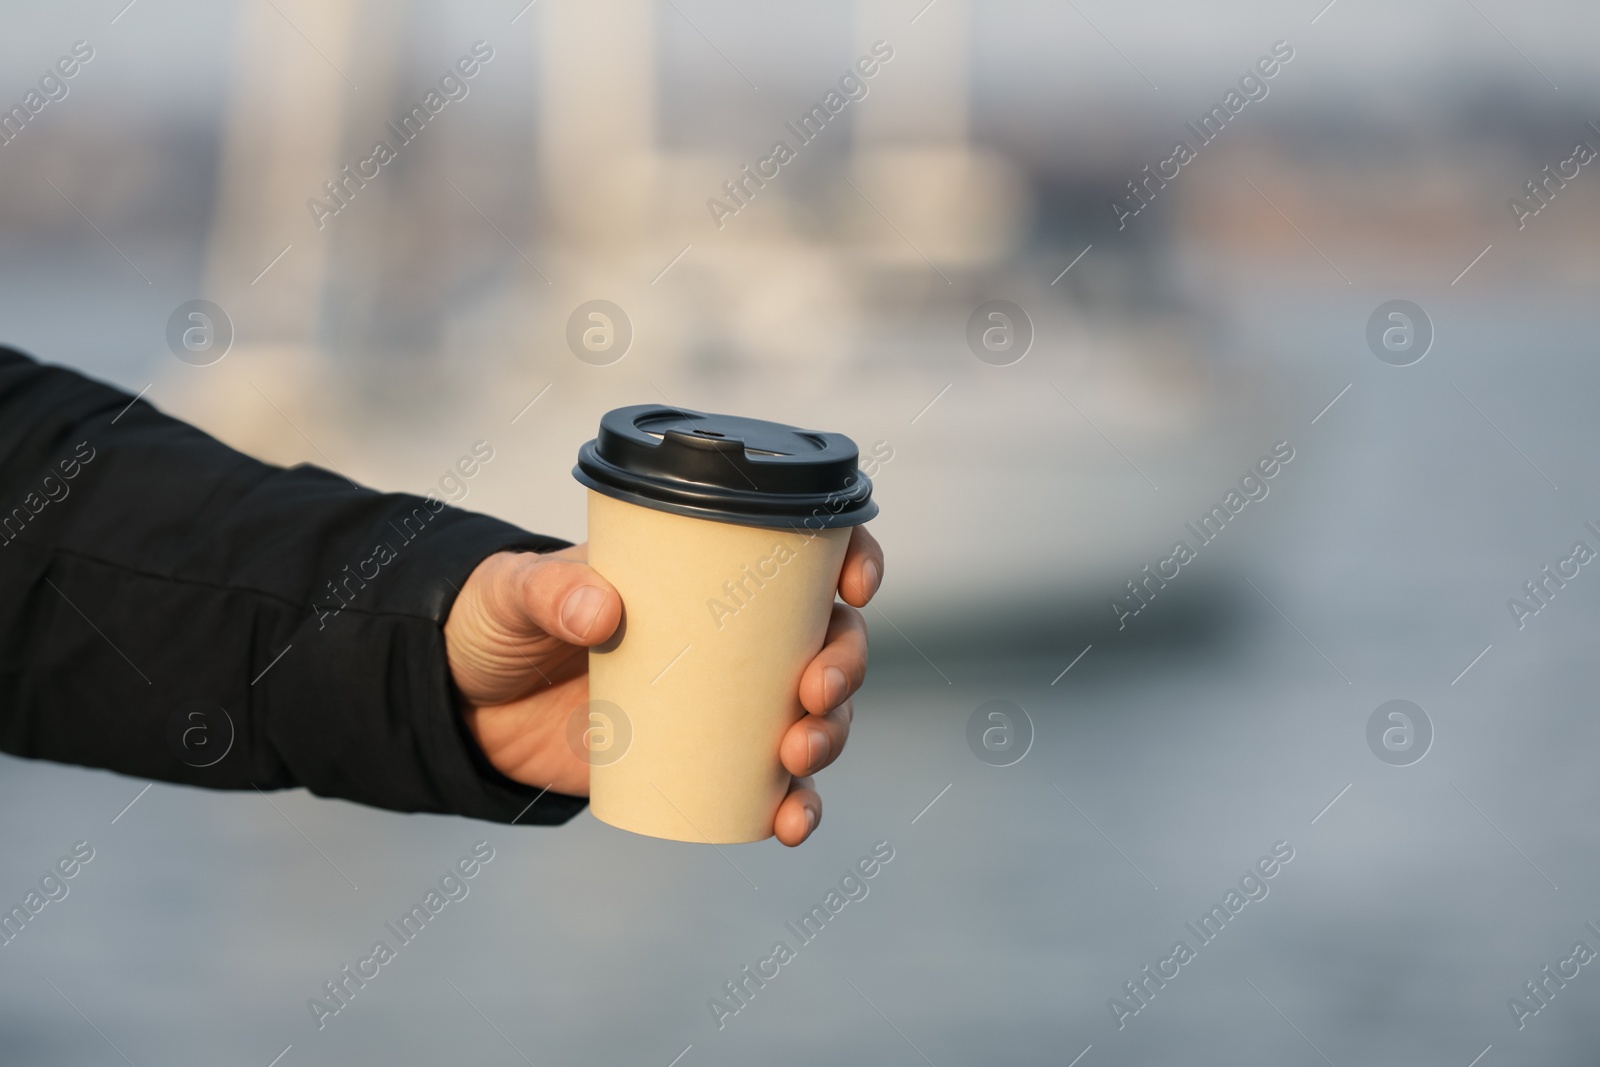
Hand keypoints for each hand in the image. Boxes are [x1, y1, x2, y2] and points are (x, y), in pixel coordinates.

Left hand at [444, 527, 883, 845]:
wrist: (465, 705)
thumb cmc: (499, 623)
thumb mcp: (513, 592)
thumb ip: (549, 591)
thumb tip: (601, 612)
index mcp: (706, 569)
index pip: (804, 551)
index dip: (853, 558)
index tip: (855, 585)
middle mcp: (734, 634)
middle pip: (829, 639)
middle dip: (846, 666)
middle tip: (813, 692)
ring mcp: (724, 702)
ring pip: (815, 714)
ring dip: (831, 736)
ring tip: (797, 756)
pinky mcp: (704, 762)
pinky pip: (773, 789)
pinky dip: (795, 808)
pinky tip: (791, 825)